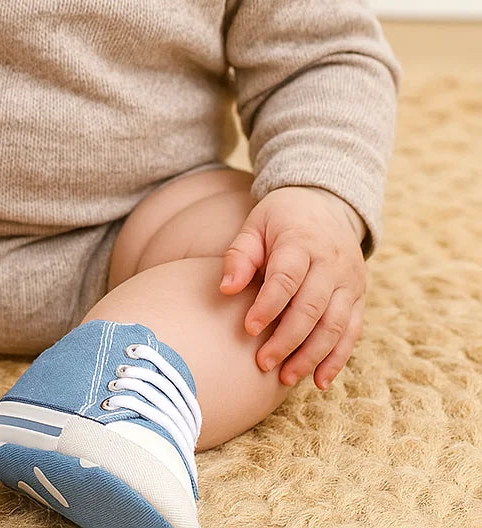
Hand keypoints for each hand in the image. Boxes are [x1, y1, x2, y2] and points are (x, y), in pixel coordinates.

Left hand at [219, 186, 366, 389]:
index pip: (287, 278)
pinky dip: (337, 359)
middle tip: (262, 362)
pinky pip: (352, 332)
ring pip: (335, 325)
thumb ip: (240, 255)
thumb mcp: (256, 224)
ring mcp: (350, 282)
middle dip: (287, 339)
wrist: (326, 205)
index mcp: (302, 242)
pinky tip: (319, 381)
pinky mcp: (359, 298)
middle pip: (312, 307)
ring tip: (285, 377)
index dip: (268, 306)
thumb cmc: (281, 218)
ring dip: (311, 356)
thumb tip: (226, 289)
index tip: (248, 328)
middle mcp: (332, 264)